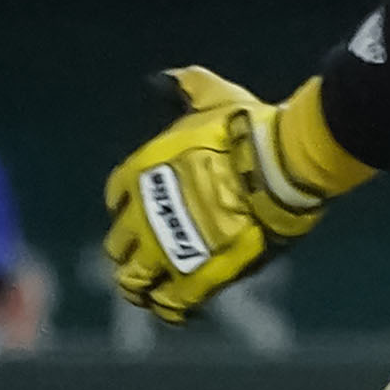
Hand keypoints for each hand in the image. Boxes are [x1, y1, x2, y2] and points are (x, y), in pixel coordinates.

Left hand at [102, 67, 357, 325]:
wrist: (275, 167)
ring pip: (134, 282)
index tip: (143, 208)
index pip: (114, 196)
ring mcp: (167, 250)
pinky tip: (178, 310)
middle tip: (147, 256)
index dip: (128, 205)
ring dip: (141, 288)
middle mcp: (143, 216)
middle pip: (118, 245)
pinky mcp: (196, 276)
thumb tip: (165, 78)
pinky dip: (171, 309)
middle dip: (130, 251)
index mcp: (140, 174)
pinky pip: (171, 304)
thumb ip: (186, 86)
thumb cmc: (246, 130)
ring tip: (153, 292)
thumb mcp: (211, 96)